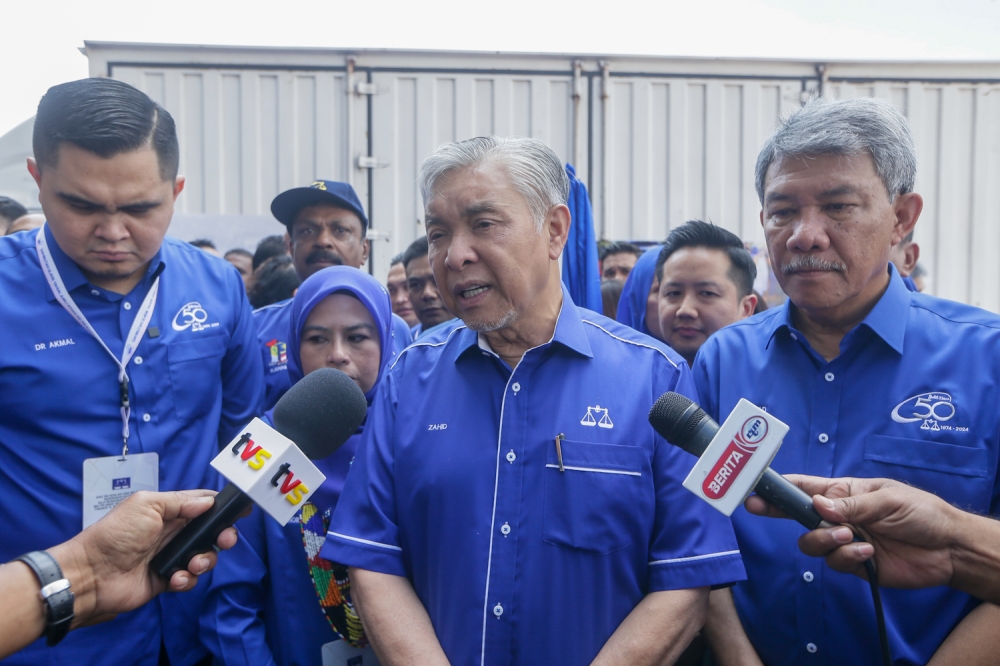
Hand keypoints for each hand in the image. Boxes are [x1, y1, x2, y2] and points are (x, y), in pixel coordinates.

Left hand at [48, 490, 238, 626]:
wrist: (93, 573)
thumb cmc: (115, 534)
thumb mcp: (146, 505)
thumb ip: (180, 501)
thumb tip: (208, 502)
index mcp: (169, 511)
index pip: (203, 505)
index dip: (222, 507)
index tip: (242, 510)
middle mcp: (173, 533)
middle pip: (211, 532)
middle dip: (223, 536)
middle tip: (225, 539)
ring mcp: (171, 557)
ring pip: (205, 557)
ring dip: (205, 560)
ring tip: (191, 563)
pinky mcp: (167, 580)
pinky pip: (190, 579)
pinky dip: (187, 579)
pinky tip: (174, 578)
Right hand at [745, 476, 959, 588]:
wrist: (948, 549)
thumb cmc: (921, 512)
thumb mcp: (886, 499)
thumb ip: (851, 505)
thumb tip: (817, 505)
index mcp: (843, 492)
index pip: (803, 487)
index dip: (777, 487)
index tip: (752, 487)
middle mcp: (838, 516)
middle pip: (796, 516)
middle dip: (778, 512)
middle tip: (760, 509)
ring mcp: (844, 541)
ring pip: (811, 543)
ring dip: (824, 540)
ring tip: (849, 536)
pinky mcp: (854, 564)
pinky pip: (835, 563)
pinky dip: (848, 557)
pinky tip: (869, 553)